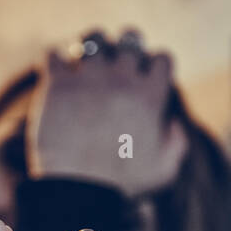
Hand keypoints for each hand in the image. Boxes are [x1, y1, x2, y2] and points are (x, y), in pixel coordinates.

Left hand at [27, 30, 187, 197]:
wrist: (79, 191)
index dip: (154, 65)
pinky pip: (54, 54)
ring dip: (89, 46)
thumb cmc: (122, 186)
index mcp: (151, 96)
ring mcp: (90, 78)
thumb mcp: (164, 170)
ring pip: (93, 38)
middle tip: (111, 67)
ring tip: (82, 63)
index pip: (162, 57)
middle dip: (123, 49)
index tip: (142, 79)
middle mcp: (123, 79)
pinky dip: (54, 60)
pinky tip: (55, 75)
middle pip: (129, 38)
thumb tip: (173, 122)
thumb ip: (177, 144)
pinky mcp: (58, 84)